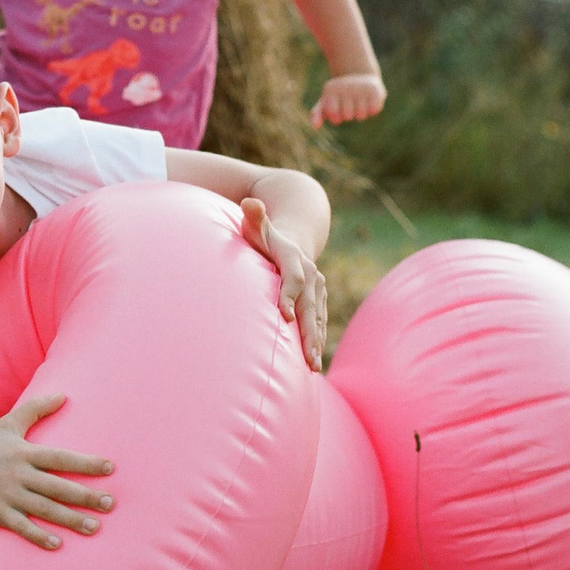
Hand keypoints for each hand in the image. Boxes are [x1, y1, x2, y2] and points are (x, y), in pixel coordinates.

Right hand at [0, 390, 113, 550]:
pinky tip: (57, 544)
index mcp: (24, 453)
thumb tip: (64, 394)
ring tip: (94, 527)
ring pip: (44, 509)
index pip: (60, 458)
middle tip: (110, 504)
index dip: (85, 462)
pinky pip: (21, 526)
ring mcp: (7, 495)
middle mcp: (18, 474)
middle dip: (85, 496)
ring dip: (70, 519)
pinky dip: (38, 535)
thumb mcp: (7, 425)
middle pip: (57, 486)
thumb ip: (35, 409)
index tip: (110, 468)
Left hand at [242, 195, 328, 367]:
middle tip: (306, 357)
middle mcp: (311, 275)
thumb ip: (254, 217)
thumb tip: (250, 202)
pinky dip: (317, 341)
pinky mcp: (317, 299)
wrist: (291, 237)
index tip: (284, 316)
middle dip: (309, 332)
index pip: (293, 278)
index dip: (289, 296)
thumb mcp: (256, 225)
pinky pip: (318, 322)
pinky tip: (312, 364)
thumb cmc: (263, 234)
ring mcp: (317, 289)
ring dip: (316, 342)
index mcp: (293, 258)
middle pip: (310, 305)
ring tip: (312, 366)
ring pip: (317, 318)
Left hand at [311, 71, 386, 126]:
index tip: (336, 107)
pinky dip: (372, 110)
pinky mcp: (374, 90)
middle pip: (348, 116)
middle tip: (349, 102)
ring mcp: (360, 87)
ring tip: (359, 101)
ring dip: (360, 112)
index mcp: (331, 89)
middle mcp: (345, 86)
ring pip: (361, 115)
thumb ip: (316, 114)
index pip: (333, 115)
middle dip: (349, 114)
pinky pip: (374, 110)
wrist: (359, 76)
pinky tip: (369, 100)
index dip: (336, 117)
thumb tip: (315, 126)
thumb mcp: (325, 102)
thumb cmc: (339, 95)